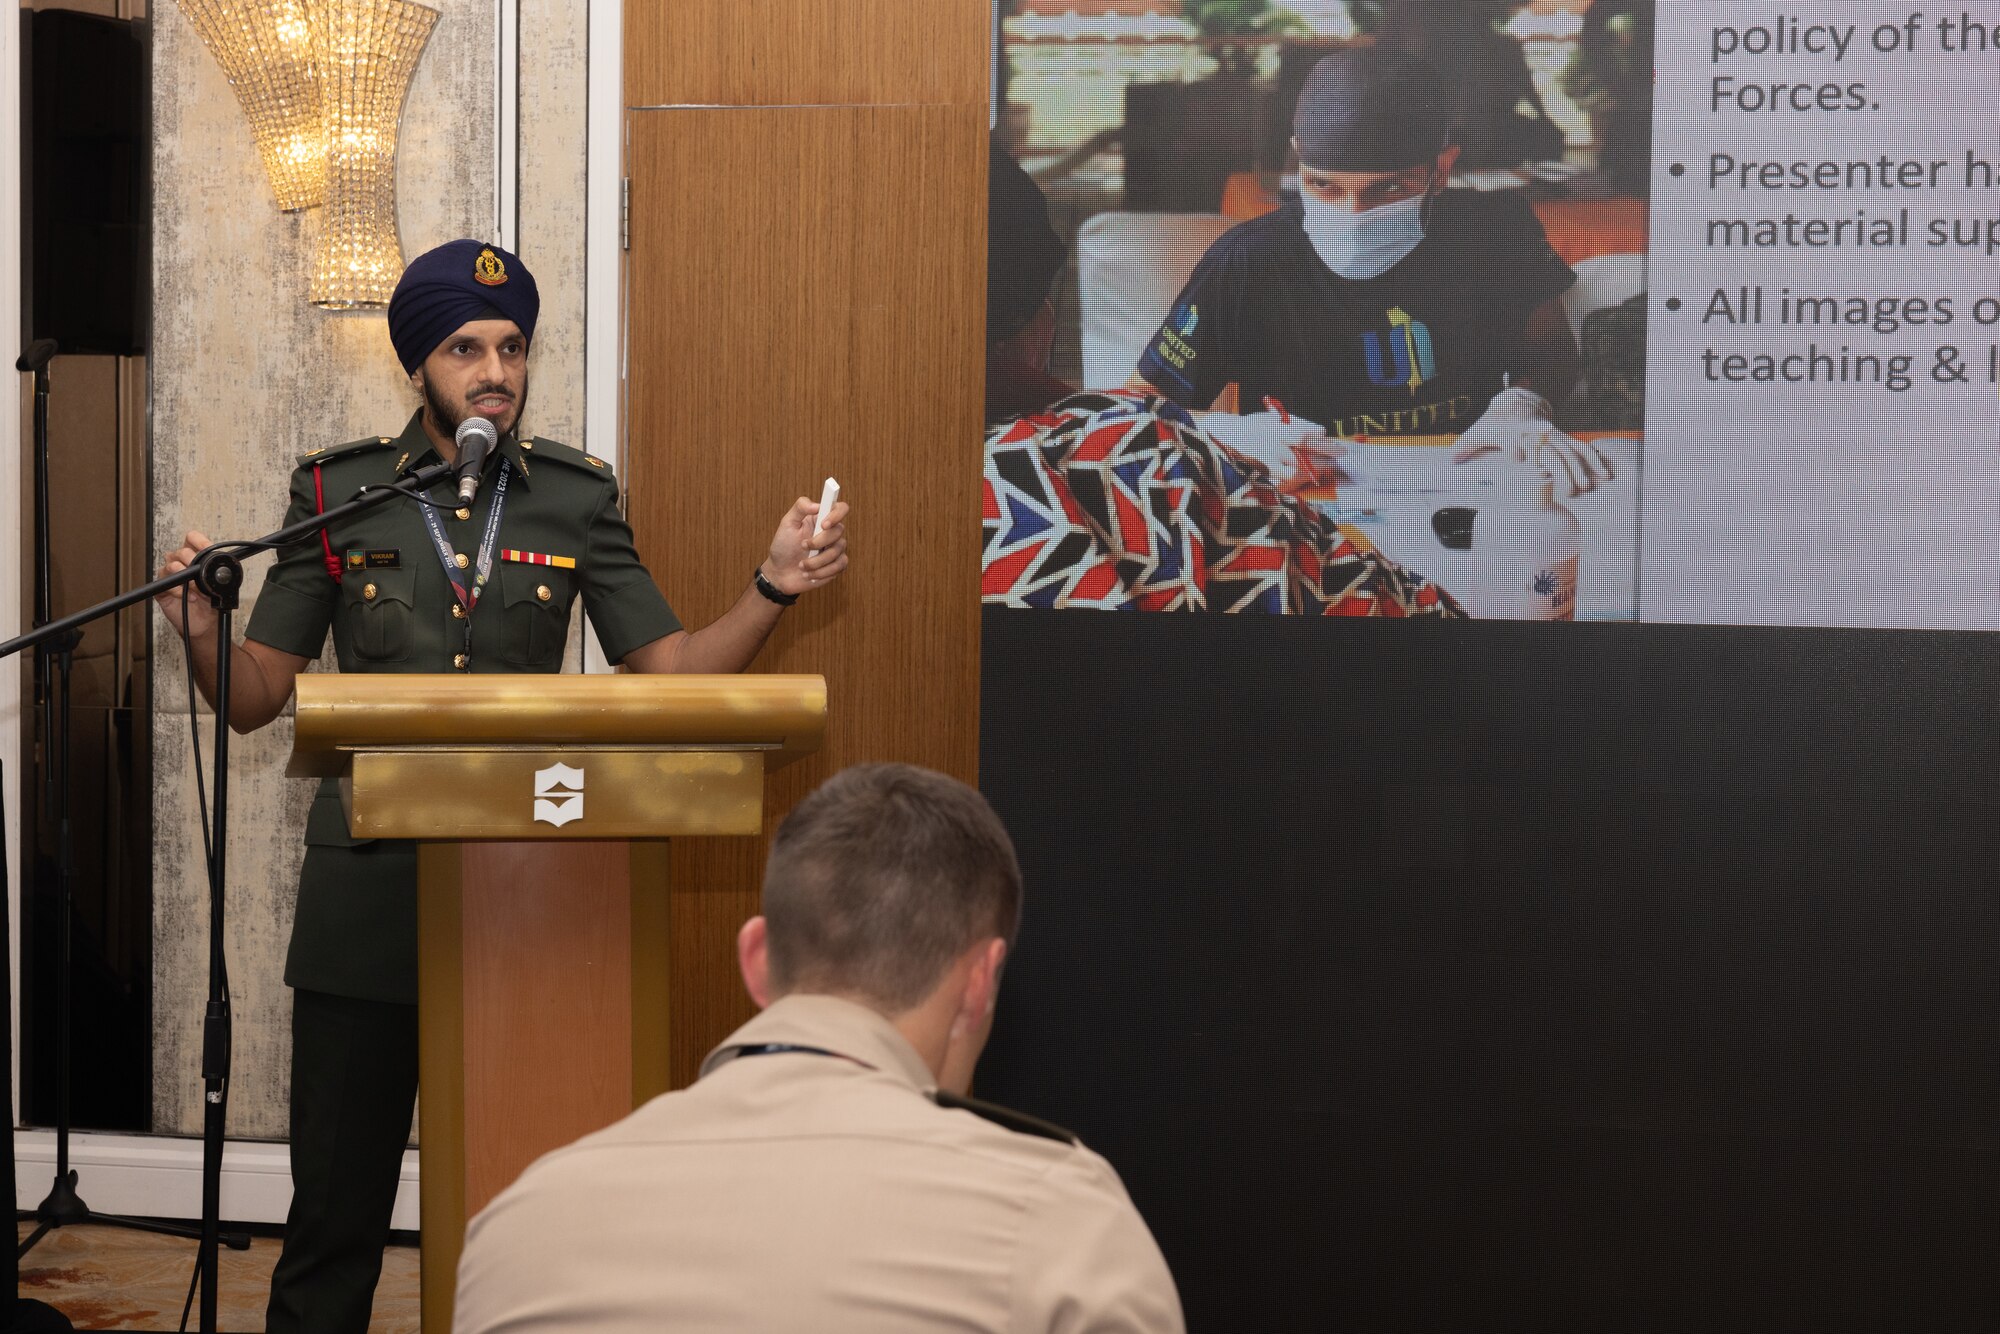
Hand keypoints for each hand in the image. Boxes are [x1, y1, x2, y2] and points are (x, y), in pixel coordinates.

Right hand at [155, 530, 219, 641]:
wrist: (206, 622)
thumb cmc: (211, 601)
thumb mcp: (220, 584)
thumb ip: (219, 572)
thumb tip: (223, 566)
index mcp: (195, 556)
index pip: (192, 538)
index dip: (199, 541)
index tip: (207, 549)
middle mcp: (180, 562)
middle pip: (181, 551)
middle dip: (194, 564)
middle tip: (202, 576)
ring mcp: (170, 575)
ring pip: (172, 565)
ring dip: (187, 578)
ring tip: (197, 590)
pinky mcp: (162, 589)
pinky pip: (165, 583)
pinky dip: (178, 590)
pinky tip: (188, 597)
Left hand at [761, 497, 849, 597]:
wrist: (780, 573)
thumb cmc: (783, 547)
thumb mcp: (787, 523)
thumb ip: (800, 507)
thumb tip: (817, 505)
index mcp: (821, 518)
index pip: (840, 508)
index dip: (836, 514)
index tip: (823, 525)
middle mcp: (831, 532)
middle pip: (839, 531)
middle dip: (819, 542)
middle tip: (802, 546)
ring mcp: (835, 549)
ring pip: (838, 551)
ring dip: (816, 561)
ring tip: (801, 565)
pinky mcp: (837, 565)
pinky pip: (838, 566)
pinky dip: (820, 572)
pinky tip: (808, 574)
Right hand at [1199, 410, 1345, 482]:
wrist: (1224, 438)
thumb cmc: (1252, 426)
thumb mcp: (1272, 418)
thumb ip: (1296, 423)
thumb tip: (1321, 432)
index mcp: (1274, 431)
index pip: (1304, 436)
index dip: (1322, 440)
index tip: (1333, 440)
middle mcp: (1272, 448)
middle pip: (1306, 455)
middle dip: (1326, 454)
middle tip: (1340, 453)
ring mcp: (1268, 465)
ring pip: (1298, 471)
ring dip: (1315, 468)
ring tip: (1328, 465)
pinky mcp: (1264, 476)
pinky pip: (1287, 481)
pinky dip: (1300, 478)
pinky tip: (1308, 474)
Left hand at [1450, 387, 1611, 497]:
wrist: (1518, 403)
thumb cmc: (1497, 422)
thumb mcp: (1480, 430)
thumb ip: (1467, 445)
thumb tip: (1452, 458)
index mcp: (1516, 429)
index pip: (1516, 437)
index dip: (1515, 446)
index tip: (1516, 457)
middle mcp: (1538, 433)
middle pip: (1550, 450)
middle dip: (1560, 468)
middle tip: (1568, 489)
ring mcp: (1554, 436)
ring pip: (1570, 452)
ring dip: (1580, 469)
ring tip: (1587, 487)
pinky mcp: (1563, 440)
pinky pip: (1582, 449)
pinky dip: (1595, 460)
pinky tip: (1605, 474)